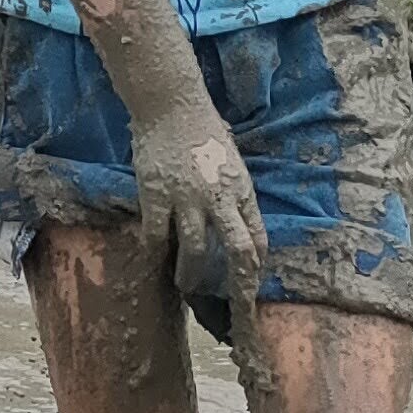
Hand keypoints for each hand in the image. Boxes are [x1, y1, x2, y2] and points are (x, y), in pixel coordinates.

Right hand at [128, 92, 271, 320]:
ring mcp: (188, 198)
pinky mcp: (156, 196)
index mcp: (242, 190)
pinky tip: (154, 260)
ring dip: (191, 275)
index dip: (255, 269)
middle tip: (231, 307)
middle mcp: (220, 198)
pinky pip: (158, 236)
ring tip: (185, 284)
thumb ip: (233, 193)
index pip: (258, 239)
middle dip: (237, 285)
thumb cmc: (203, 129)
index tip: (248, 288)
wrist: (170, 105)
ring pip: (196, 251)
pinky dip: (156, 253)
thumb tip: (234, 221)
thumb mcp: (231, 161)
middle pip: (238, 252)